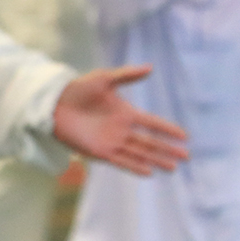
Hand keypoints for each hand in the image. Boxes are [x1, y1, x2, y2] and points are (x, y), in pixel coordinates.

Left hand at [52, 66, 189, 175]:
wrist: (53, 104)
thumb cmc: (78, 89)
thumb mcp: (104, 79)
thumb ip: (127, 75)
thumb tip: (150, 68)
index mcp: (126, 113)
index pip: (153, 124)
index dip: (168, 130)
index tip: (185, 136)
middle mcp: (123, 130)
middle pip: (151, 142)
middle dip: (168, 150)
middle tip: (186, 157)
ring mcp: (113, 142)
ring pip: (140, 154)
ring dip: (156, 160)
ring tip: (173, 167)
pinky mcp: (100, 152)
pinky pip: (122, 162)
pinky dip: (135, 167)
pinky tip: (149, 172)